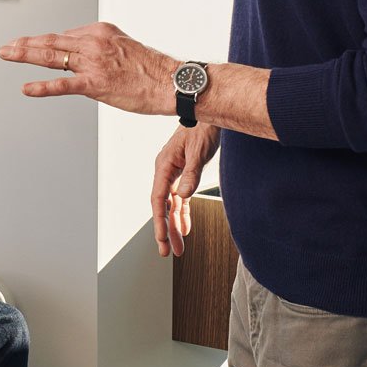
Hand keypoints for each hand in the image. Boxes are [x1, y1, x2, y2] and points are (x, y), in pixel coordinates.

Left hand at [0, 21, 177, 115]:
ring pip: (51, 57)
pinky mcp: (95, 83)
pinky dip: (42, 87)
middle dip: (26, 44)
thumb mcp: (124, 48)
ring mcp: (93, 63)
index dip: (48, 44)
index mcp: (101, 32)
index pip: (67, 37)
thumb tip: (86, 56)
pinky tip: (27, 88)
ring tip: (7, 55)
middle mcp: (94, 43)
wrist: (170, 82)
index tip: (33, 46)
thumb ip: (103, 49)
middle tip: (7, 46)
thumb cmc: (152, 70)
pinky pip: (63, 85)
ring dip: (25, 55)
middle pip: (52, 41)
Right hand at [152, 123, 219, 257]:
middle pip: (163, 208)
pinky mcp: (184, 175)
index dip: (159, 222)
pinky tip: (185, 228)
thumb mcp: (197, 153)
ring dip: (174, 226)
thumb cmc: (201, 129)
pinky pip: (180, 199)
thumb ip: (190, 175)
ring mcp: (174, 174)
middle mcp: (166, 172)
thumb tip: (183, 195)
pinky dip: (183, 213)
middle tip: (168, 251)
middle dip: (165, 231)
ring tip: (178, 246)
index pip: (158, 200)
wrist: (208, 114)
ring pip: (171, 206)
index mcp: (163, 166)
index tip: (162, 240)